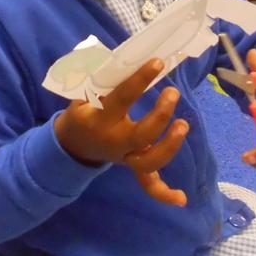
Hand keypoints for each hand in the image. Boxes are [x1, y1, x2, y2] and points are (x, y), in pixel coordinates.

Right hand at [54, 58, 188, 205]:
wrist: (72, 143)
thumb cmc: (84, 108)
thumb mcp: (83, 90)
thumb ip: (101, 77)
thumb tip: (127, 56)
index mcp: (98, 118)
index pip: (121, 97)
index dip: (140, 79)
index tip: (157, 62)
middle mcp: (113, 141)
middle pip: (141, 134)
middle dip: (160, 115)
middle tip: (172, 92)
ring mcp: (124, 157)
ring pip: (149, 161)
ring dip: (169, 146)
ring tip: (183, 124)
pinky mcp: (132, 166)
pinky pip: (148, 184)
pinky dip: (163, 193)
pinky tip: (182, 199)